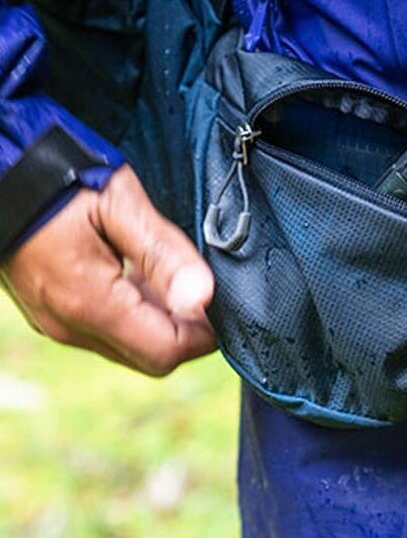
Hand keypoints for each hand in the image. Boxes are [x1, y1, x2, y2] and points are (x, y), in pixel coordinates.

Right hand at [2, 165, 216, 374]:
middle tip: (199, 285)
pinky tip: (139, 273)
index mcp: (90, 304)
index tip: (222, 302)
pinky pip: (107, 331)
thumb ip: (164, 254)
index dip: (204, 335)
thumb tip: (204, 298)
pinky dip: (135, 313)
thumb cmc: (61, 180)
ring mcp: (57, 324)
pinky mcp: (53, 314)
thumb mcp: (121, 206)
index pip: (165, 352)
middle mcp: (71, 326)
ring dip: (161, 320)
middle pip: (150, 357)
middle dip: (185, 331)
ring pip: (130, 347)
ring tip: (168, 271)